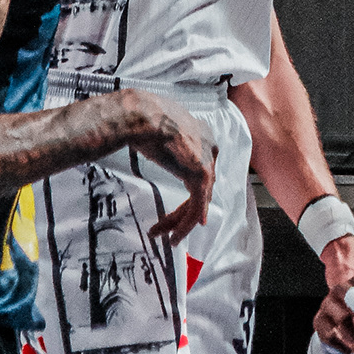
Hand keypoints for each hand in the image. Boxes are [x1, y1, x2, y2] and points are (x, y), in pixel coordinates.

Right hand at [125, 94, 214, 241]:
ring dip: (181, 222)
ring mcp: (207, 162)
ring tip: (167, 237)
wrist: (143, 116)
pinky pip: (196, 207)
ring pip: (198, 201)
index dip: (193, 192)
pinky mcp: (200, 176)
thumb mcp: (159, 130)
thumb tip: (153, 145)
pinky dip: (186, 224)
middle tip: (167, 228)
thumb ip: (166, 143)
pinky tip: (176, 235)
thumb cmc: (143, 118)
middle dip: (183, 211)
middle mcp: (210, 147)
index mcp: (202, 133)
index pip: (200, 170)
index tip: (181, 209)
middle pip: (201, 188)